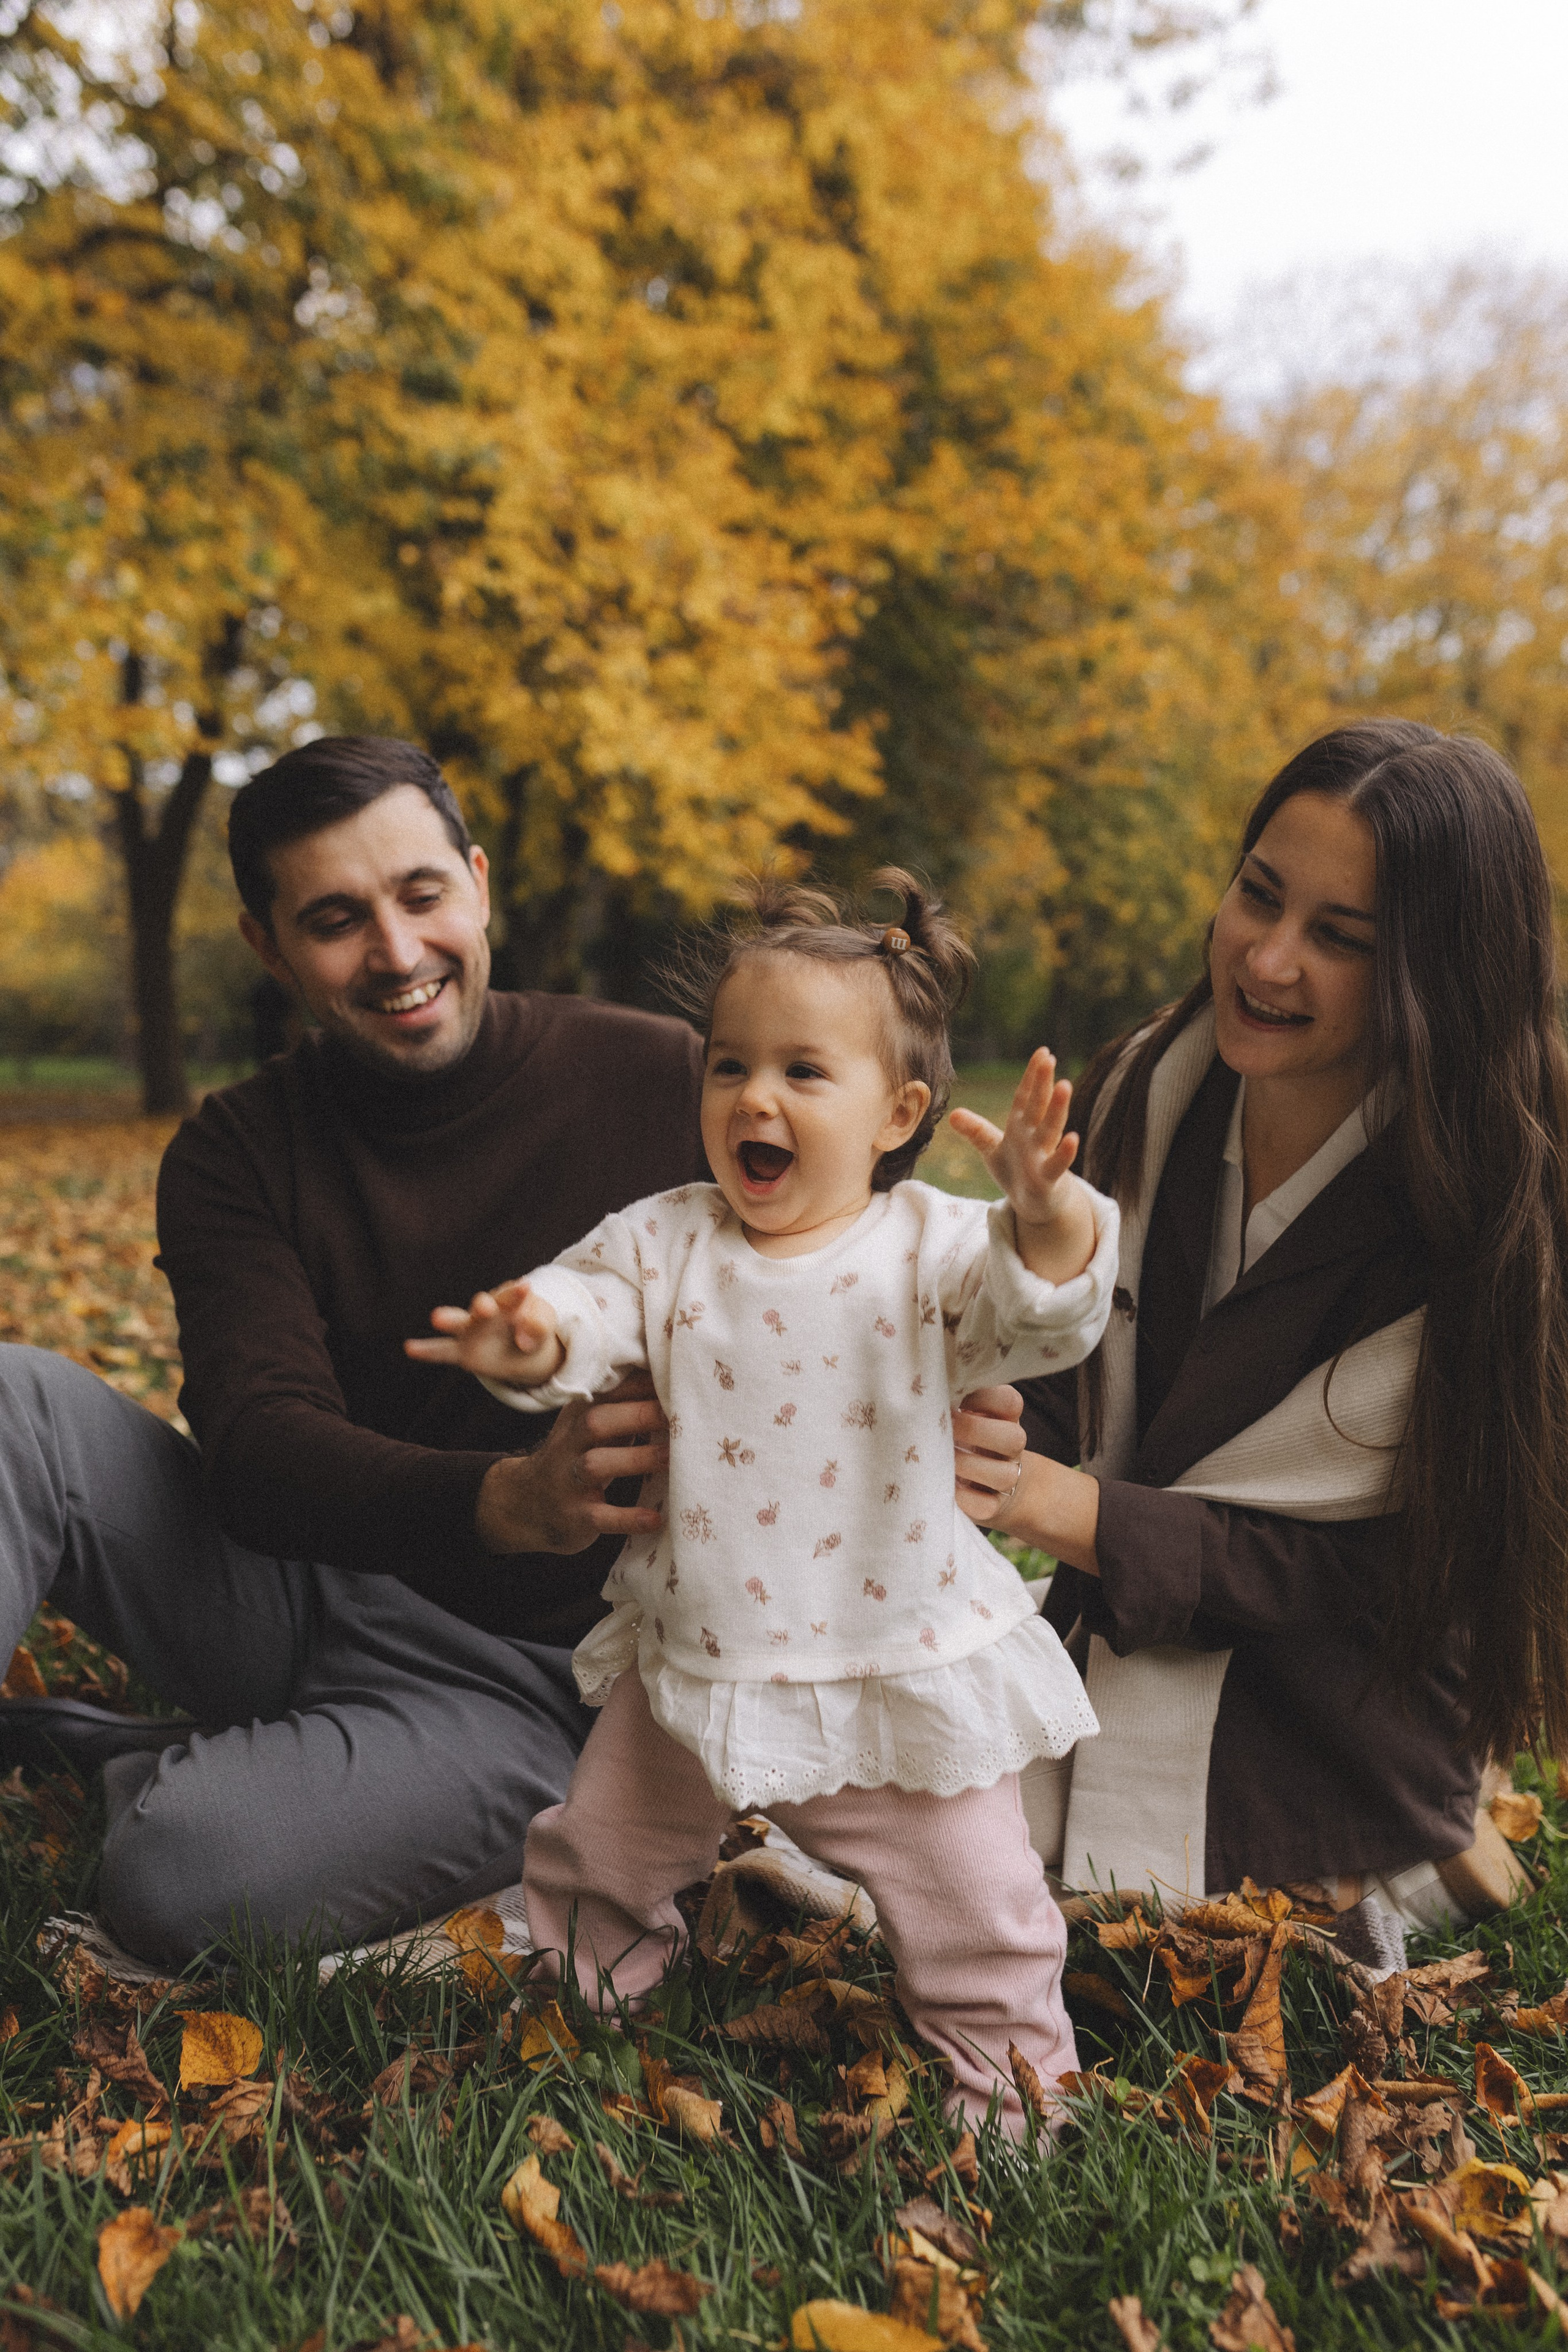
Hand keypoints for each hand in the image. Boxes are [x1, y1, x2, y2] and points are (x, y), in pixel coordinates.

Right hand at [405, 1278, 563, 1385]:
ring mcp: (472, 1330)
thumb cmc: (534, 1326)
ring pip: (459, 1323)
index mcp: (509, 1300)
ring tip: (437, 1317)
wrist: (525, 1347)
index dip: (518, 1294)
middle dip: (483, 1305)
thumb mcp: (545, 1324)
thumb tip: (524, 1343)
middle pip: (483, 1304)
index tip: (525, 1288)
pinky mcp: (463, 1351)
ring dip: (449, 1319)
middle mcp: (487, 1311)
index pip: (513, 1295)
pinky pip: (443, 1350)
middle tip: (485, 1307)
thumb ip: (540, 1326)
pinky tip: (410, 1347)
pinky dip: (427, 1350)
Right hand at [475, 1373, 669, 1554]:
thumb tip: (671, 1381)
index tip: (676, 1382)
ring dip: (635, 1459)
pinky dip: (627, 1518)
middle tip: (679, 1416)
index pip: (606, 1392)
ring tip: (672, 1458)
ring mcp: (568, 1481)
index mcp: (578, 1416)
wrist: (525, 1505)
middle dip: (637, 1415)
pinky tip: (654, 1519)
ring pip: (595, 1465)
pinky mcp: (574, 1517)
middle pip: (596, 1422)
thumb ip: (621, 1406)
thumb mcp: (588, 1427)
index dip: (639, 1386)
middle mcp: (569, 1444)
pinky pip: (599, 1517)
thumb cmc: (574, 1457)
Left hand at [949, 1048, 1095, 1283]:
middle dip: (1042, 1083)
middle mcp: (1034, 1137)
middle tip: (1048, 1058)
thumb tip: (952, 1114)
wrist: (1033, 1204)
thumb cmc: (1016, 1171)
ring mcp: (1043, 1156)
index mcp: (1021, 1127)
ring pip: (1050, 1129)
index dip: (1032, 1076)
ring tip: (1064, 1085)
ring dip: (1057, 1109)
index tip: (1042, 1052)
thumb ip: (976, 1131)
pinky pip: (1057, 1165)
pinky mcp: (1048, 1179)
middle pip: (1038, 1106)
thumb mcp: (992, 1149)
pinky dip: (1065, 1153)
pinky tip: (1073, 1138)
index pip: (1026, 1097)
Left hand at [953, 1384, 1027, 1527]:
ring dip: (967, 1465)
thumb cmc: (966, 1437)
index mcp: (1007, 1419)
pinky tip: (943, 1485)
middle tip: (945, 1428)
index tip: (958, 1401)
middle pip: (1013, 1438)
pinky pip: (984, 1505)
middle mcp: (1012, 1448)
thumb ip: (956, 1401)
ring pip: (1003, 1475)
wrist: (988, 1482)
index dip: (984, 1398)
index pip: (1011, 1402)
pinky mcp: (992, 1506)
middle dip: (975, 1431)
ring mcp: (1007, 1479)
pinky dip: (962, 1497)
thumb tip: (925, 1395)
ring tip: (939, 1458)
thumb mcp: (968, 1414)